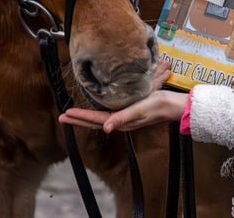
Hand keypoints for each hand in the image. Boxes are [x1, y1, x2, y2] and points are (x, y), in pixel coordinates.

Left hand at [59, 89, 188, 133]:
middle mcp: (119, 122)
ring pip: (98, 118)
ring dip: (84, 116)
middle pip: (93, 121)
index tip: (65, 114)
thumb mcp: (139, 110)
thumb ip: (122, 118)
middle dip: (77, 119)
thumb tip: (105, 128)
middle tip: (62, 117)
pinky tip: (94, 111)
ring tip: (72, 114)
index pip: (94, 119)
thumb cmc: (156, 106)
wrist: (172, 106)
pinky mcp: (127, 113)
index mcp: (119, 121)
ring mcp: (123, 118)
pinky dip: (95, 113)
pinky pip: (106, 114)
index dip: (80, 117)